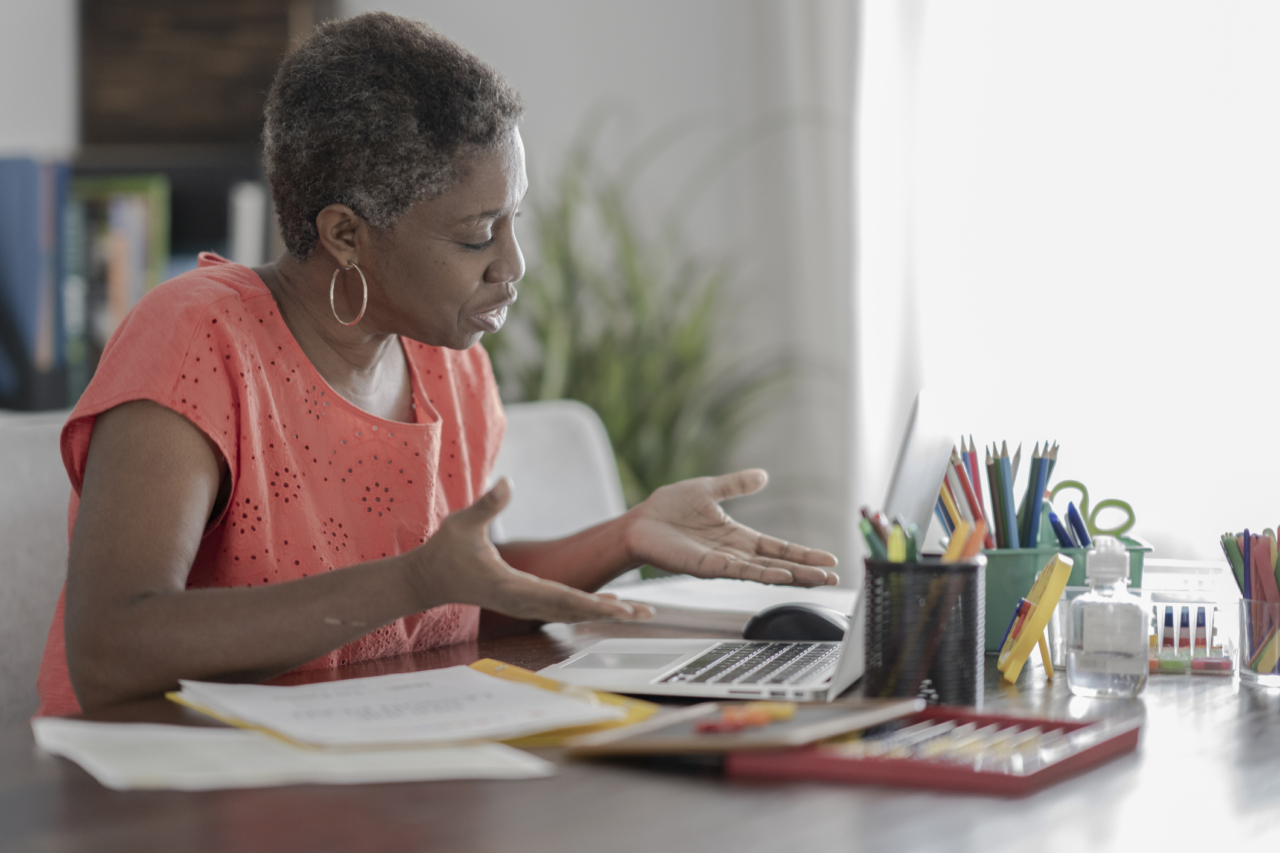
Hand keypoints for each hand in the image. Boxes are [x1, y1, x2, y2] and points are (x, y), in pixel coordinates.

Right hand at [408, 479, 654, 622]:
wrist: (429, 579)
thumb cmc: (445, 551)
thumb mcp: (462, 523)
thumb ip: (487, 505)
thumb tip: (508, 482)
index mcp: (511, 587)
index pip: (559, 596)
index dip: (591, 602)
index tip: (618, 607)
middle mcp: (522, 601)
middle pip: (573, 609)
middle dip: (608, 612)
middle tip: (642, 614)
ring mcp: (524, 605)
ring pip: (571, 612)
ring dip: (603, 612)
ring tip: (637, 613)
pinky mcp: (525, 602)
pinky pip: (563, 607)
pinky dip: (588, 607)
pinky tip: (608, 604)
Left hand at [625, 469, 838, 586]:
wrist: (640, 521)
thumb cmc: (668, 508)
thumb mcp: (709, 489)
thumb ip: (736, 485)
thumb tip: (763, 475)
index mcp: (737, 536)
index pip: (778, 548)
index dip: (803, 554)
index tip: (829, 559)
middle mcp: (735, 553)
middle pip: (779, 563)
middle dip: (807, 570)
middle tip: (835, 576)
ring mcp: (723, 562)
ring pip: (765, 571)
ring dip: (793, 576)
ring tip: (819, 579)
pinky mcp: (708, 567)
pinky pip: (740, 572)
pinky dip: (763, 574)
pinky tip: (782, 576)